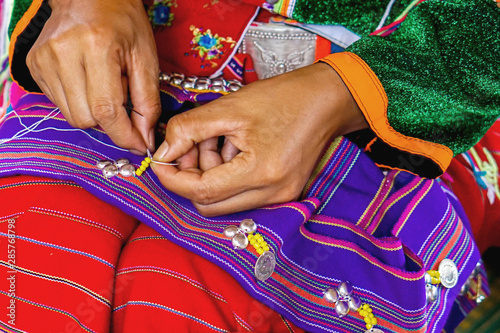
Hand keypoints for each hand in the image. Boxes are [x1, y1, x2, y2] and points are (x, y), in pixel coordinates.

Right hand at [26, 0, 160, 152]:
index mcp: (96, 47)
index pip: (107, 111)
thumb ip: (147, 102)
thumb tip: (144, 138)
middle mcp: (63, 53)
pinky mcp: (35, 65)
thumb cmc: (124, 23)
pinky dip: (80, 103)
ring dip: (95, 113)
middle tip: (124, 98)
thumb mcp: (146, 58)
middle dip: (112, 122)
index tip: (140, 143)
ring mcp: (44, 60)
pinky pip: (60, 104)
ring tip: (106, 86)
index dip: (125, 135)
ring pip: (73, 116)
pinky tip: (89, 82)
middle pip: (88, 119)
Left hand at [152, 63, 367, 215]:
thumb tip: (162, 151)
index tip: (159, 159)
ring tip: (218, 138)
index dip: (172, 178)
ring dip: (211, 173)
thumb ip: (189, 129)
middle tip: (191, 144)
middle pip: (210, 204)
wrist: (328, 100)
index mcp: (261, 172)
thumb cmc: (284, 98)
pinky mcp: (285, 193)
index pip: (201, 192)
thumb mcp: (230, 107)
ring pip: (225, 201)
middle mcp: (274, 194)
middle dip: (191, 176)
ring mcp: (282, 197)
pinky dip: (228, 175)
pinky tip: (234, 147)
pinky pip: (243, 194)